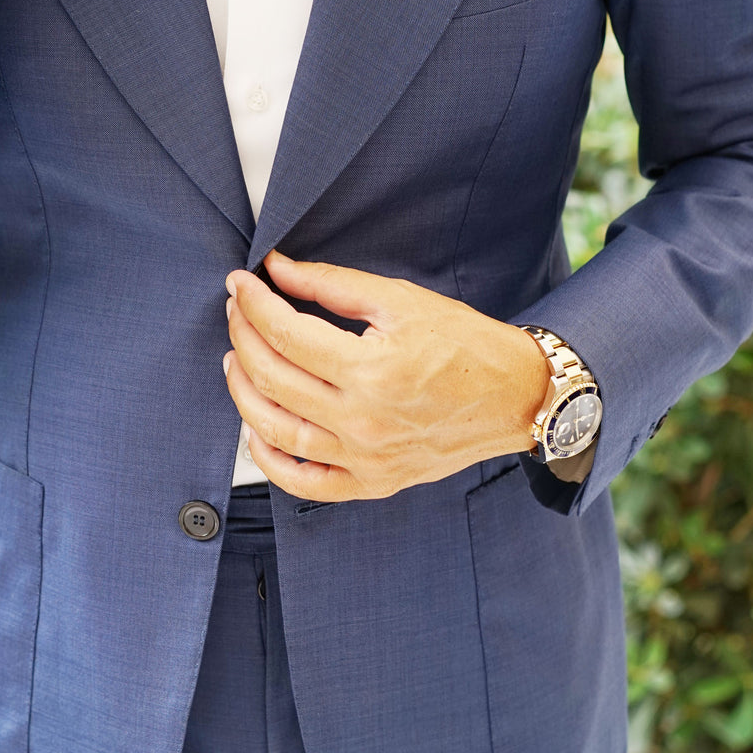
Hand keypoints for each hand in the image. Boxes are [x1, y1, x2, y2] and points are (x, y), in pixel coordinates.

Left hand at [222, 250, 550, 501]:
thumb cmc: (465, 344)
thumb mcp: (401, 300)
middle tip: (237, 311)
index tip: (240, 284)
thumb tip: (276, 269)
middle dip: (243, 337)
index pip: (285, 334)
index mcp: (372, 370)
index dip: (253, 304)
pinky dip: (271, 460)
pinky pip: (306, 483)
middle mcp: (364, 421)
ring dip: (243, 393)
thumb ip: (332, 284)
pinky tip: (257, 430)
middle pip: (273, 379)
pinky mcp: (373, 482)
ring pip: (276, 431)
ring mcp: (366, 459)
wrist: (515, 396)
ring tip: (237, 361)